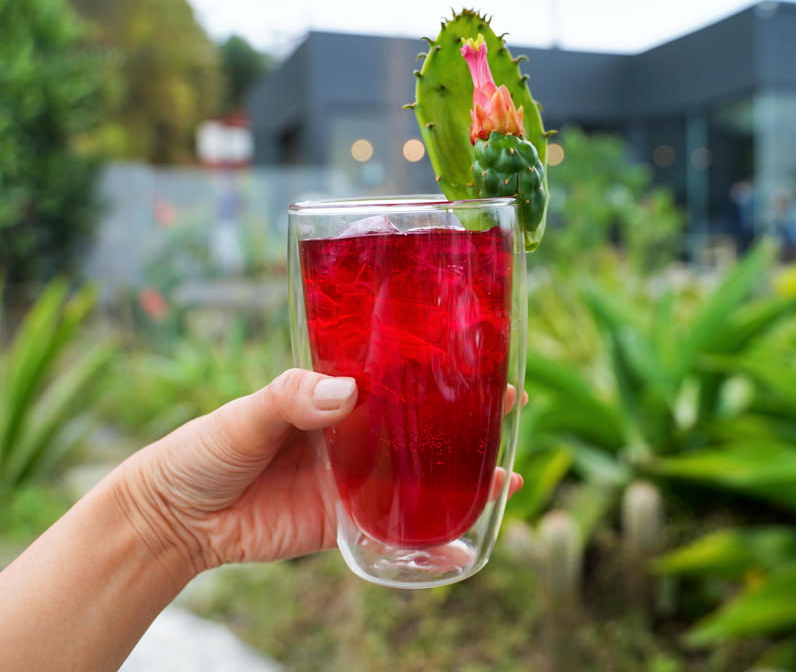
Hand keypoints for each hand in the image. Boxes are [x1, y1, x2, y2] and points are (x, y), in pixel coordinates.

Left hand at [111, 369, 524, 580]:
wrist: (176, 518)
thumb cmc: (205, 449)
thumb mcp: (246, 412)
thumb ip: (293, 398)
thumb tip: (346, 393)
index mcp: (331, 397)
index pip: (393, 376)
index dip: (436, 367)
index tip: (482, 356)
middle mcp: (350, 436)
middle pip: (418, 426)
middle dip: (465, 419)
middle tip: (509, 410)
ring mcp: (349, 481)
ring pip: (416, 479)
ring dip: (460, 480)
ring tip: (505, 479)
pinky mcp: (340, 524)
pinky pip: (391, 532)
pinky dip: (426, 544)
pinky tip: (459, 550)